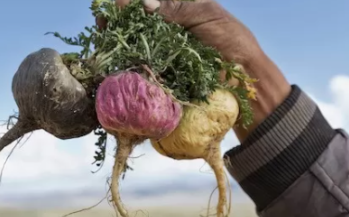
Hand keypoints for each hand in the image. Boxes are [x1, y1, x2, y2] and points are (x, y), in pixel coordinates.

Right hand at [97, 0, 290, 141]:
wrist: (244, 78)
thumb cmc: (232, 41)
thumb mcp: (207, 15)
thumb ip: (177, 9)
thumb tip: (145, 5)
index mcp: (179, 13)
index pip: (149, 5)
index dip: (130, 5)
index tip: (116, 6)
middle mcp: (169, 33)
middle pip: (138, 26)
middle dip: (119, 24)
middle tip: (104, 25)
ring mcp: (167, 55)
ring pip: (138, 47)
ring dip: (120, 45)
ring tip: (103, 42)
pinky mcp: (167, 75)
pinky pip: (146, 69)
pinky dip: (131, 66)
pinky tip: (118, 64)